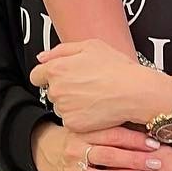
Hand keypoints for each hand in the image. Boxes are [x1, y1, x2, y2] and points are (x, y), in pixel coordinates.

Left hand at [30, 39, 171, 133]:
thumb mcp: (90, 46)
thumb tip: (42, 57)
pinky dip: (81, 116)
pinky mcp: (73, 124)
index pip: (37, 75)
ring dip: (72, 103)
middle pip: (51, 91)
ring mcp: (63, 108)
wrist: (135, 92)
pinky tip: (96, 108)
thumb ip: (61, 50)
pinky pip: (71, 120)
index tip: (62, 76)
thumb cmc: (116, 68)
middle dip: (64, 88)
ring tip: (94, 96)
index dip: (48, 75)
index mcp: (56, 68)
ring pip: (61, 106)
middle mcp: (56, 89)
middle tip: (86, 85)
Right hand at [32, 120, 163, 170]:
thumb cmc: (72, 137)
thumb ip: (110, 130)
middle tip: (154, 163)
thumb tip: (146, 131)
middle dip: (133, 159)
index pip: (112, 135)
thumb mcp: (87, 127)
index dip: (134, 140)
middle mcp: (76, 152)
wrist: (41, 148)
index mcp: (83, 134)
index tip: (154, 144)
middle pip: (107, 155)